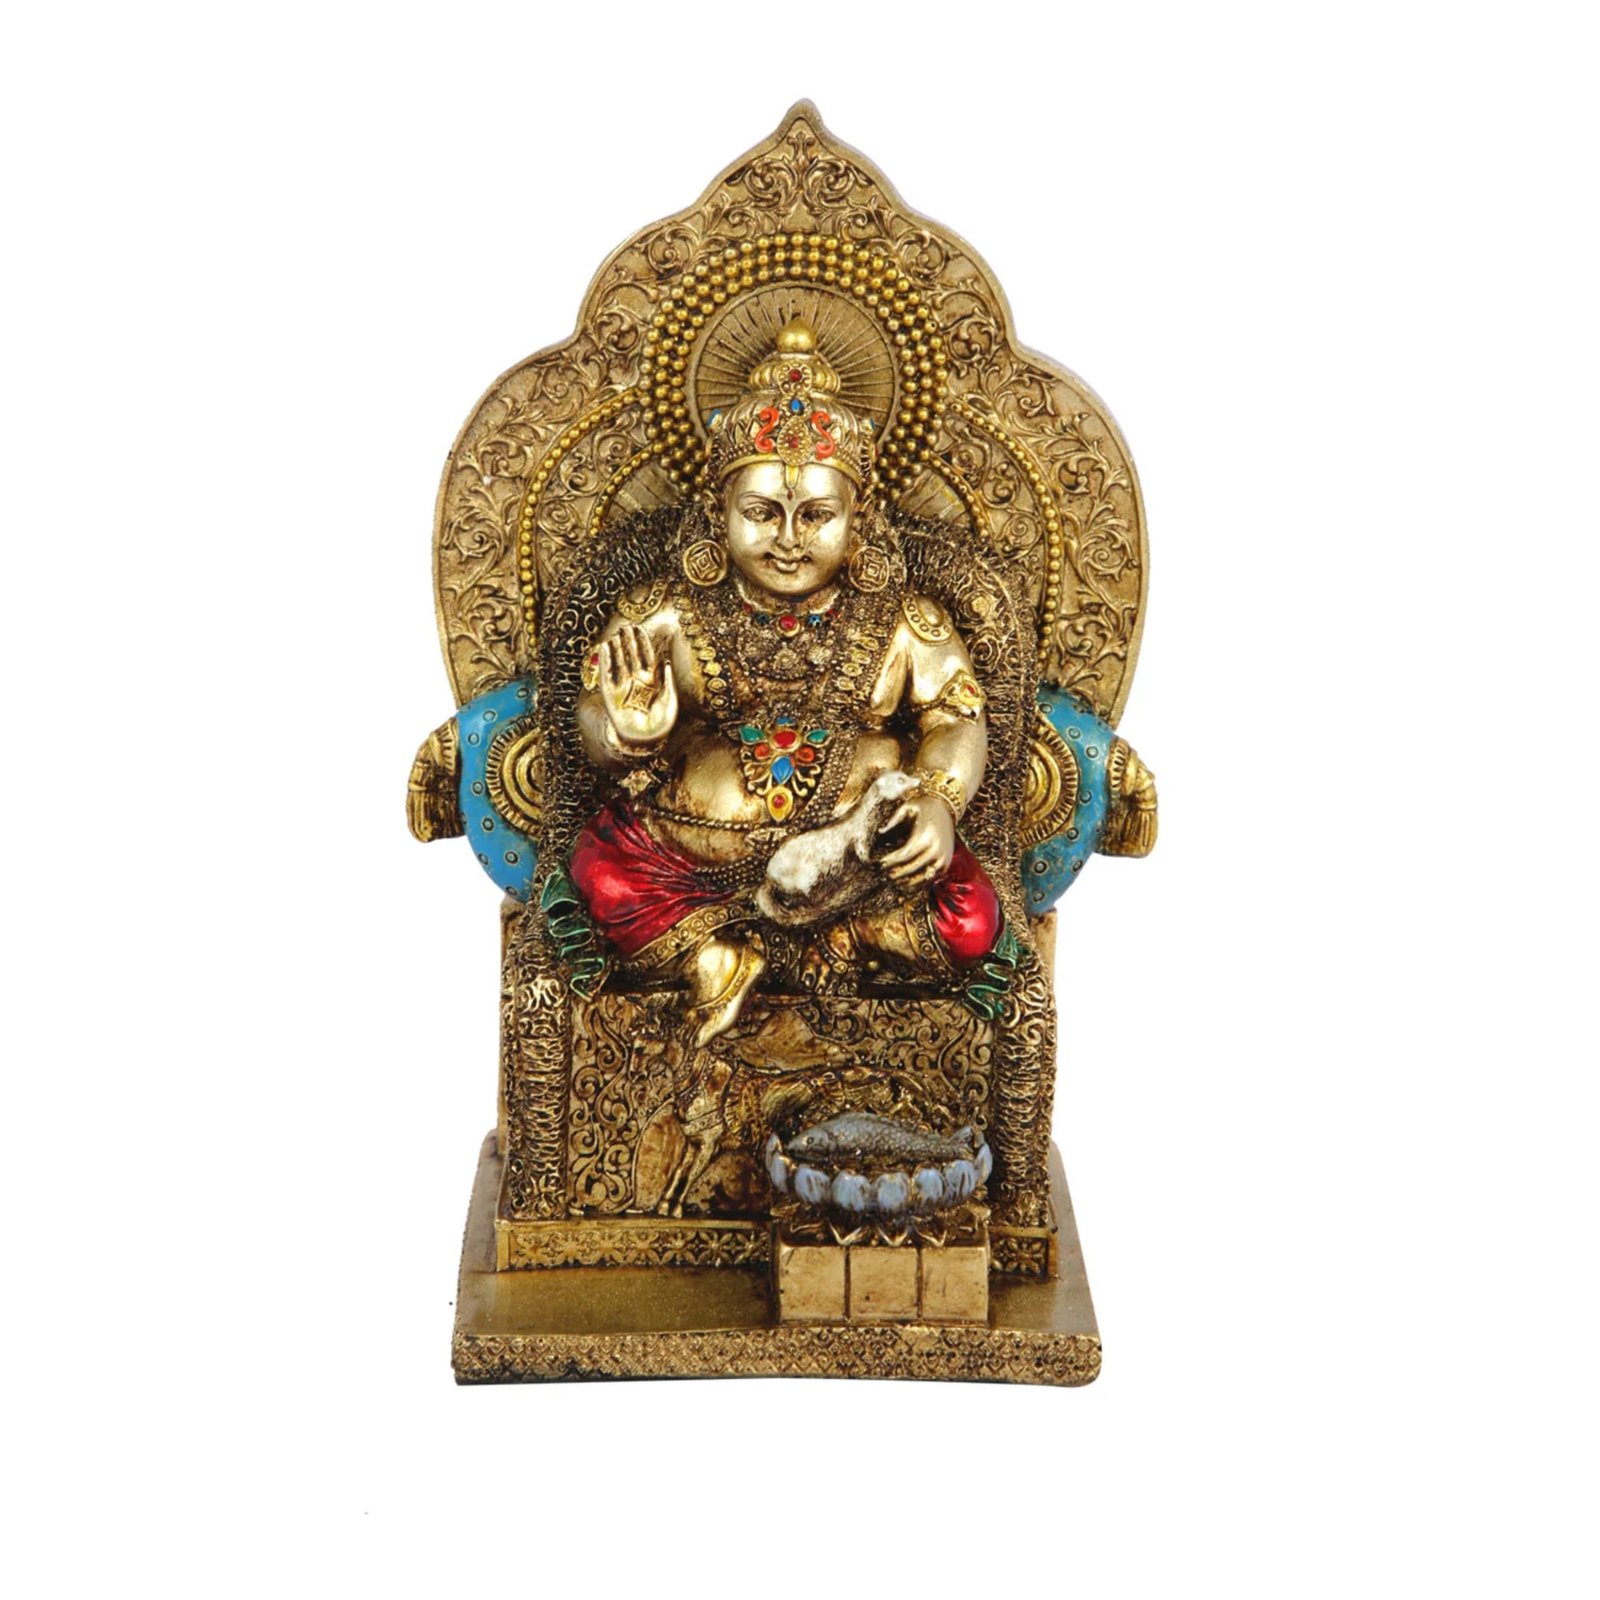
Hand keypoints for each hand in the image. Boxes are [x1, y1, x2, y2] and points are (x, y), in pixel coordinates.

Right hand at [598, 623, 677, 747]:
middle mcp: (637, 682)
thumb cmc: (661, 723)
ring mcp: (624, 687)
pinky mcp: (612, 694)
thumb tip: (666, 661)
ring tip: (615, 635)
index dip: (643, 643)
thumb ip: (667, 680)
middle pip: (632, 657)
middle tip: (626, 626)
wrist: (646, 741)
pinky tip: (605, 649)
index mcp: (652, 682)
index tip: (639, 629)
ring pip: (620, 663)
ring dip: (617, 649)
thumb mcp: (670, 698)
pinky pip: (607, 675)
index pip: (646, 657)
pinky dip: (606, 662)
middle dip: (629, 642)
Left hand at [878, 792, 955, 889]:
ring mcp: (943, 858)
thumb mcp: (907, 808)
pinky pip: (931, 878)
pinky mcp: (946, 863)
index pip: (904, 856)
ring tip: (893, 880)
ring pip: (922, 877)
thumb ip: (893, 821)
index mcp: (925, 836)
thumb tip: (879, 833)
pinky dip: (918, 883)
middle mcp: (936, 849)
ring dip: (906, 881)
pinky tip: (906, 882)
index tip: (880, 864)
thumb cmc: (923, 807)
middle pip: (912, 869)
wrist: (946, 808)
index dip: (891, 862)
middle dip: (896, 873)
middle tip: (883, 874)